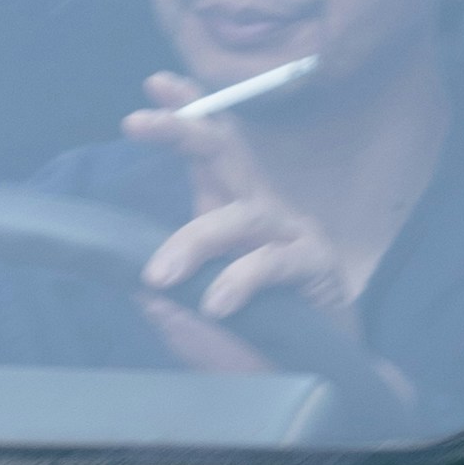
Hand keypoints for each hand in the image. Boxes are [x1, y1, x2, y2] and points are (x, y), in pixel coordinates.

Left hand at [123, 72, 368, 339]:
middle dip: (183, 129)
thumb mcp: (203, 332)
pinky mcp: (317, 266)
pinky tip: (217, 305)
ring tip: (159, 276)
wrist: (327, 381)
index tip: (156, 83)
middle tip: (136, 120)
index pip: (208, 153)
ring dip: (195, 240)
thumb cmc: (261, 347)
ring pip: (240, 216)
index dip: (184, 113)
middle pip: (226, 154)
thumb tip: (141, 296)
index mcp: (232, 215)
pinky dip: (241, 280)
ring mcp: (292, 235)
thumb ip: (174, 316)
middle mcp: (262, 214)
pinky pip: (273, 262)